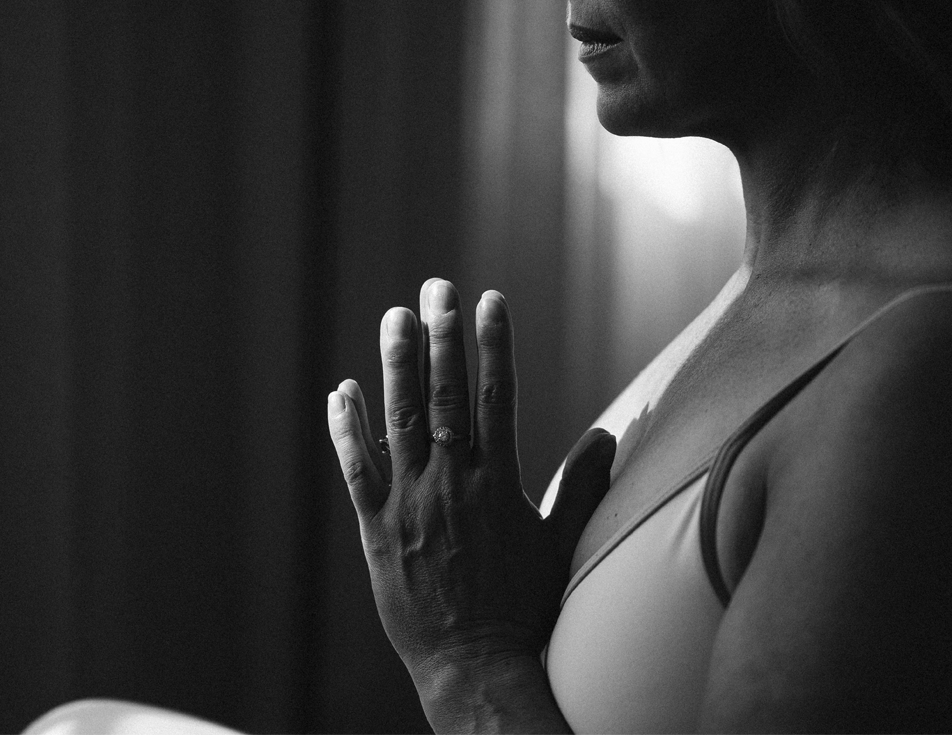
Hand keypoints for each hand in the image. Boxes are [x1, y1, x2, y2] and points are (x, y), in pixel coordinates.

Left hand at [326, 279, 615, 670]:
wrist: (474, 665)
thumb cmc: (522, 608)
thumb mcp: (559, 545)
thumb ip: (581, 486)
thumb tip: (609, 434)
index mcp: (498, 482)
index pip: (497, 395)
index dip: (493, 343)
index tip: (490, 299)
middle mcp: (452, 483)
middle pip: (446, 394)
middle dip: (441, 335)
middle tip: (436, 286)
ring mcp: (409, 504)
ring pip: (398, 420)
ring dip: (395, 365)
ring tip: (393, 318)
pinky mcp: (375, 529)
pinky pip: (356, 469)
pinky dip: (347, 429)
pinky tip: (341, 390)